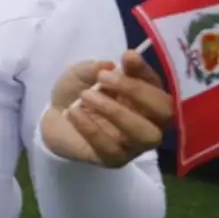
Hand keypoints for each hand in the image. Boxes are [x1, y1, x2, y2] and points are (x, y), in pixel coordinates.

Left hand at [41, 50, 172, 166]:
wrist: (54, 119)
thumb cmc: (77, 93)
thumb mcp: (82, 74)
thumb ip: (95, 68)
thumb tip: (109, 64)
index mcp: (146, 97)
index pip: (158, 85)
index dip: (146, 71)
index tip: (127, 57)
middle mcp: (148, 121)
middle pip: (164, 112)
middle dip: (136, 91)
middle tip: (103, 78)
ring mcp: (134, 144)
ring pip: (145, 134)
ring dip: (115, 111)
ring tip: (85, 96)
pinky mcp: (115, 159)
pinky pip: (112, 149)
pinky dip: (91, 128)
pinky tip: (73, 112)